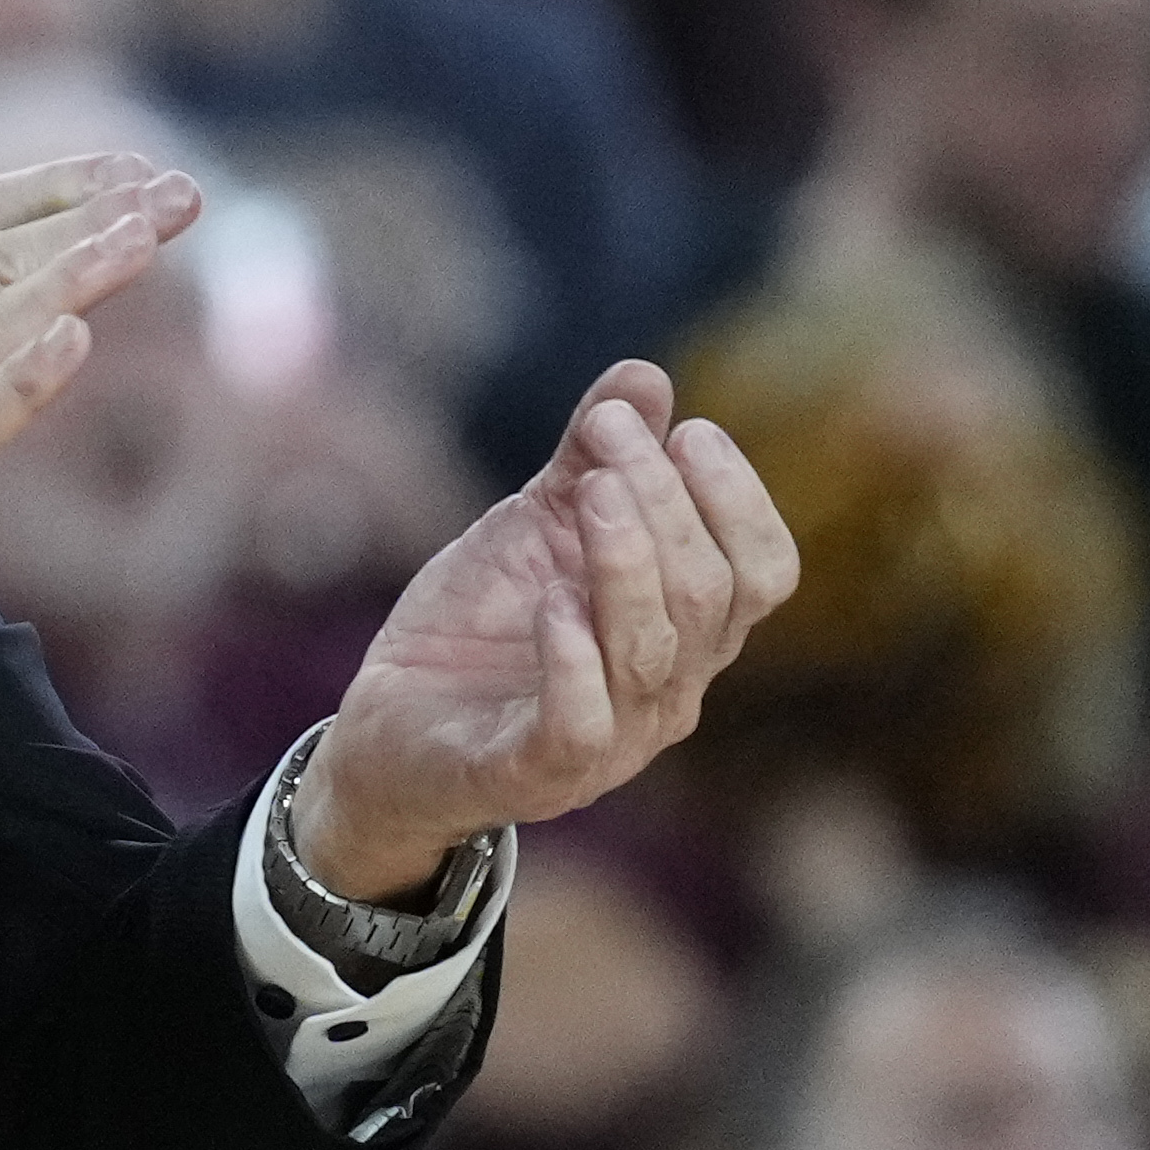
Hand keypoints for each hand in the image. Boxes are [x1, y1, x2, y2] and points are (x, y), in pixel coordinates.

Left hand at [302, 360, 800, 901]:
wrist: (387, 732)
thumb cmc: (479, 630)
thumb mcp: (534, 528)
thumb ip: (589, 460)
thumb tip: (643, 374)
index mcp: (687, 635)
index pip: (762, 571)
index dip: (739, 499)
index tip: (689, 429)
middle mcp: (669, 695)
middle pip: (708, 595)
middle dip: (666, 503)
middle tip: (610, 434)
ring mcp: (610, 745)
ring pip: (653, 651)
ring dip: (627, 560)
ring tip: (591, 489)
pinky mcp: (535, 775)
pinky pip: (580, 724)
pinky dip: (572, 657)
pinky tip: (549, 598)